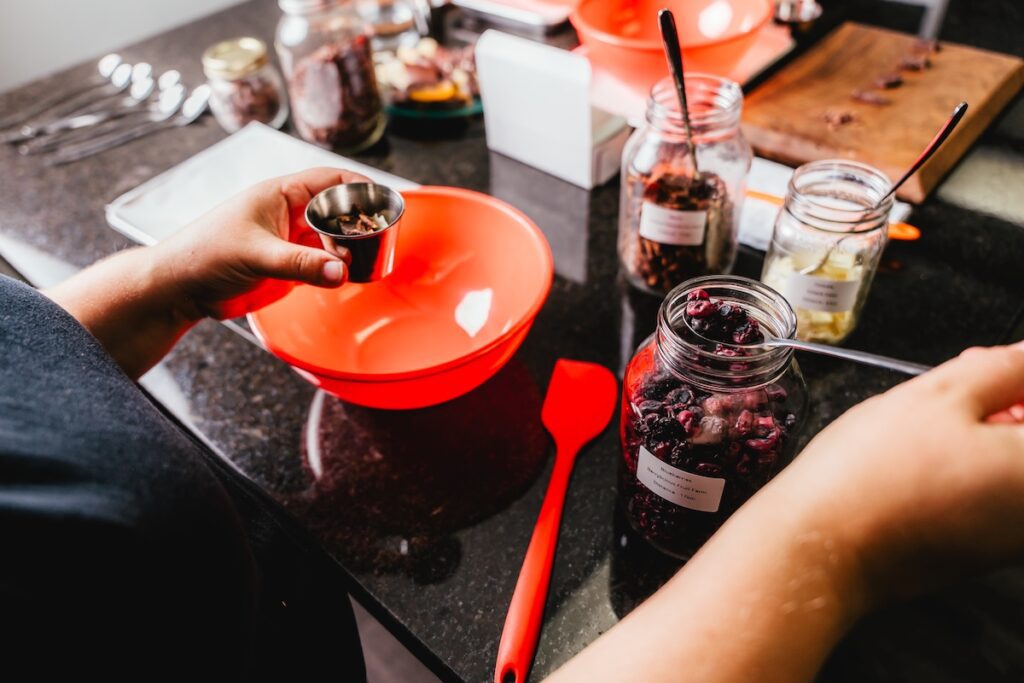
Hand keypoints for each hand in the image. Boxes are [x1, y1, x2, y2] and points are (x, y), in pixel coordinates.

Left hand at [156, 167, 368, 319]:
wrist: (180, 288)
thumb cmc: (205, 255)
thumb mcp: (256, 256)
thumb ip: (300, 264)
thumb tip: (340, 271)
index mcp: (280, 195)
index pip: (330, 181)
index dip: (358, 188)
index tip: (382, 202)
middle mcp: (289, 214)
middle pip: (337, 210)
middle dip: (358, 224)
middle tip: (373, 241)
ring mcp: (290, 240)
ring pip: (333, 238)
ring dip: (349, 249)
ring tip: (358, 263)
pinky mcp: (289, 265)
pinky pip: (323, 262)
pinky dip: (337, 268)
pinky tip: (345, 276)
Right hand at [773, 342, 1023, 606]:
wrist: (823, 544)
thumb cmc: (872, 477)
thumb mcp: (938, 395)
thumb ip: (1001, 368)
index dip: (1015, 381)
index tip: (994, 369)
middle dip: (1004, 403)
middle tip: (962, 382)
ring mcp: (1010, 538)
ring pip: (1007, 467)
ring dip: (983, 435)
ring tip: (931, 421)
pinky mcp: (978, 551)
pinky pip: (989, 495)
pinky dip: (968, 469)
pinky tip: (924, 456)